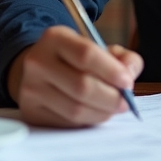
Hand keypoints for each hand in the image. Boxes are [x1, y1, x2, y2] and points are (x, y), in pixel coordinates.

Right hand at [8, 25, 142, 127]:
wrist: (38, 69)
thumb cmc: (75, 58)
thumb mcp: (98, 46)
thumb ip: (122, 57)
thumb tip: (130, 74)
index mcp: (55, 38)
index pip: (86, 55)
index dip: (111, 71)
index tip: (128, 82)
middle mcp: (38, 62)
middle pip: (81, 86)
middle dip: (110, 97)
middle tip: (126, 102)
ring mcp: (31, 89)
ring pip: (75, 109)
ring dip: (102, 112)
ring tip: (114, 108)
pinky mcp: (30, 112)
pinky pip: (66, 122)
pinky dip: (88, 120)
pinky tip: (96, 113)